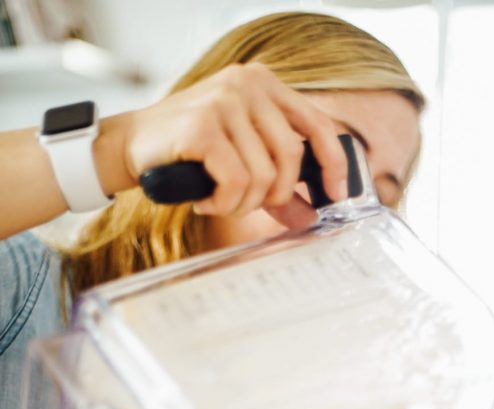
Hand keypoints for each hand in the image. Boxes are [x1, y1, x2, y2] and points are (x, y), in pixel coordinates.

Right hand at [98, 63, 347, 224]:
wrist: (132, 146)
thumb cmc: (190, 152)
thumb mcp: (241, 159)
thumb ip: (277, 183)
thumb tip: (310, 215)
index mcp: (265, 84)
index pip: (318, 124)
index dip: (333, 163)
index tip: (337, 193)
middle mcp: (248, 84)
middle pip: (292, 157)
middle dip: (276, 194)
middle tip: (247, 203)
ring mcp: (225, 101)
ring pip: (264, 175)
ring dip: (243, 203)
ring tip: (219, 200)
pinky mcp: (203, 125)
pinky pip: (236, 182)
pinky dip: (223, 203)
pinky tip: (205, 199)